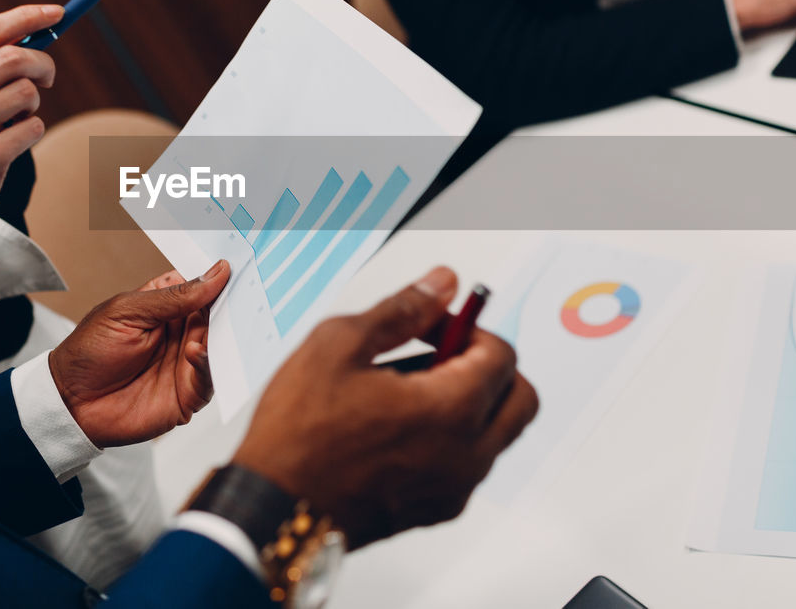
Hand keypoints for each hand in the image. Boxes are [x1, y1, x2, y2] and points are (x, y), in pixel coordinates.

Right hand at [0, 4, 59, 243]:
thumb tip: (37, 34)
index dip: (26, 16)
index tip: (57, 12)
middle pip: (14, 57)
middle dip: (43, 63)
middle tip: (48, 77)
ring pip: (27, 92)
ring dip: (34, 104)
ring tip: (15, 120)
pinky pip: (33, 128)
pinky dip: (32, 132)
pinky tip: (12, 144)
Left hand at [48, 261, 229, 447]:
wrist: (68, 402)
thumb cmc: (89, 353)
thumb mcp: (128, 311)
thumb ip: (173, 296)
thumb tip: (216, 274)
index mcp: (167, 306)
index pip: (202, 287)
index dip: (219, 278)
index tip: (236, 266)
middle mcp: (182, 333)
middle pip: (219, 316)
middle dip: (232, 305)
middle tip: (245, 292)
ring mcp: (186, 363)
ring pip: (220, 346)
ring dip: (224, 334)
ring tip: (220, 322)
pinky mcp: (187, 394)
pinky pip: (209, 378)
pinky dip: (207, 364)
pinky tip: (195, 351)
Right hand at [232, 267, 537, 549]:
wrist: (275, 509)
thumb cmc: (298, 435)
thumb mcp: (339, 346)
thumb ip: (402, 310)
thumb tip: (442, 285)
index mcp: (450, 411)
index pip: (502, 355)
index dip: (467, 327)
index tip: (433, 325)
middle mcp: (466, 455)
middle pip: (521, 398)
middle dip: (489, 366)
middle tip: (442, 354)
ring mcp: (454, 488)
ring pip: (497, 433)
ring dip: (471, 402)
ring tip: (407, 390)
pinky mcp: (436, 509)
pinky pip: (469, 464)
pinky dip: (453, 437)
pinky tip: (399, 426)